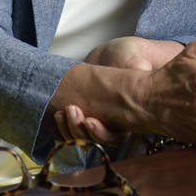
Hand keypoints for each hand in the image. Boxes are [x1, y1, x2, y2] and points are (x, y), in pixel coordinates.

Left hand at [56, 37, 183, 142]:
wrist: (114, 53)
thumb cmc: (129, 57)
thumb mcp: (136, 61)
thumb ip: (139, 68)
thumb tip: (141, 71)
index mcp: (127, 119)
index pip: (114, 139)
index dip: (100, 135)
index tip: (89, 121)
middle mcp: (109, 125)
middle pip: (91, 142)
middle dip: (77, 130)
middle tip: (71, 110)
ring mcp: (93, 121)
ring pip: (77, 138)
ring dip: (66, 129)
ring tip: (60, 112)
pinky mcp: (80, 114)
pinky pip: (67, 130)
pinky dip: (58, 127)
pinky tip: (54, 115)